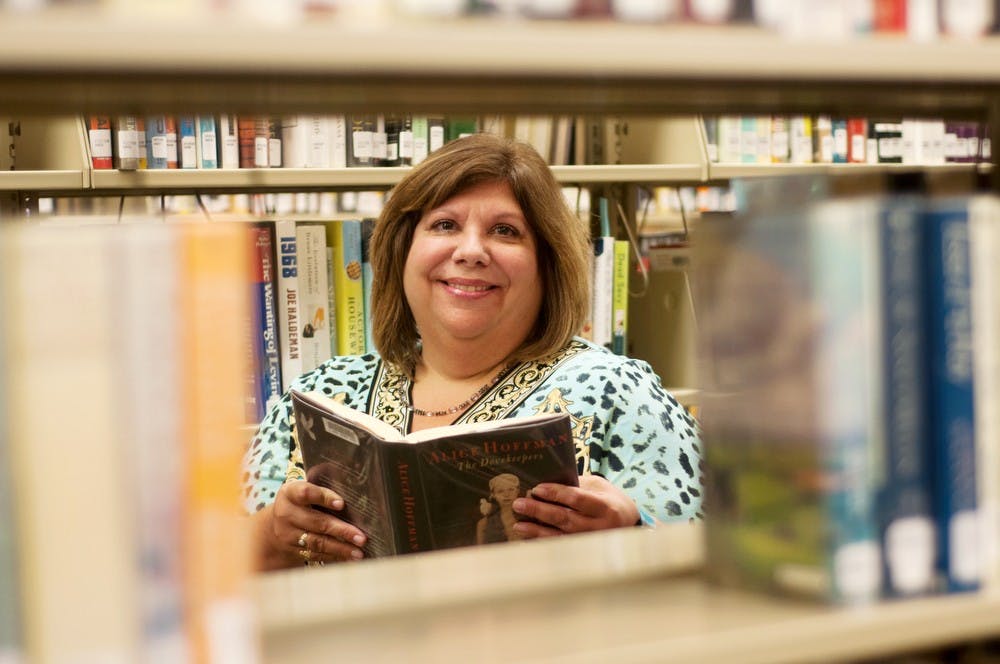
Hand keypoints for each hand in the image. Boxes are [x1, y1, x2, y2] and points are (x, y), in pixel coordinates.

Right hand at [262, 480, 366, 567]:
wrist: (274, 524)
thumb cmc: (300, 501)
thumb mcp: (304, 490)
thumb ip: (322, 490)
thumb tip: (354, 494)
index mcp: (290, 493)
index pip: (305, 493)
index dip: (323, 497)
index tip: (342, 504)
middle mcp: (286, 514)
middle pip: (316, 522)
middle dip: (341, 531)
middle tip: (361, 537)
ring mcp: (287, 534)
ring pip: (317, 542)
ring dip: (340, 548)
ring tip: (358, 552)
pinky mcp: (292, 550)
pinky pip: (315, 555)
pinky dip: (334, 557)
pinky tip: (349, 558)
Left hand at [509, 475, 639, 538]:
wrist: (628, 524)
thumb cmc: (609, 500)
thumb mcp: (598, 486)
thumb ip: (576, 485)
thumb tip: (546, 483)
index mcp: (605, 507)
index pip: (577, 499)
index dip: (556, 494)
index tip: (537, 489)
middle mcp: (599, 527)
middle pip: (565, 519)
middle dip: (539, 511)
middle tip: (519, 504)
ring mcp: (591, 543)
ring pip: (560, 537)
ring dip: (537, 531)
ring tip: (518, 525)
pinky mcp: (584, 553)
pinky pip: (560, 549)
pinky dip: (543, 544)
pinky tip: (528, 539)